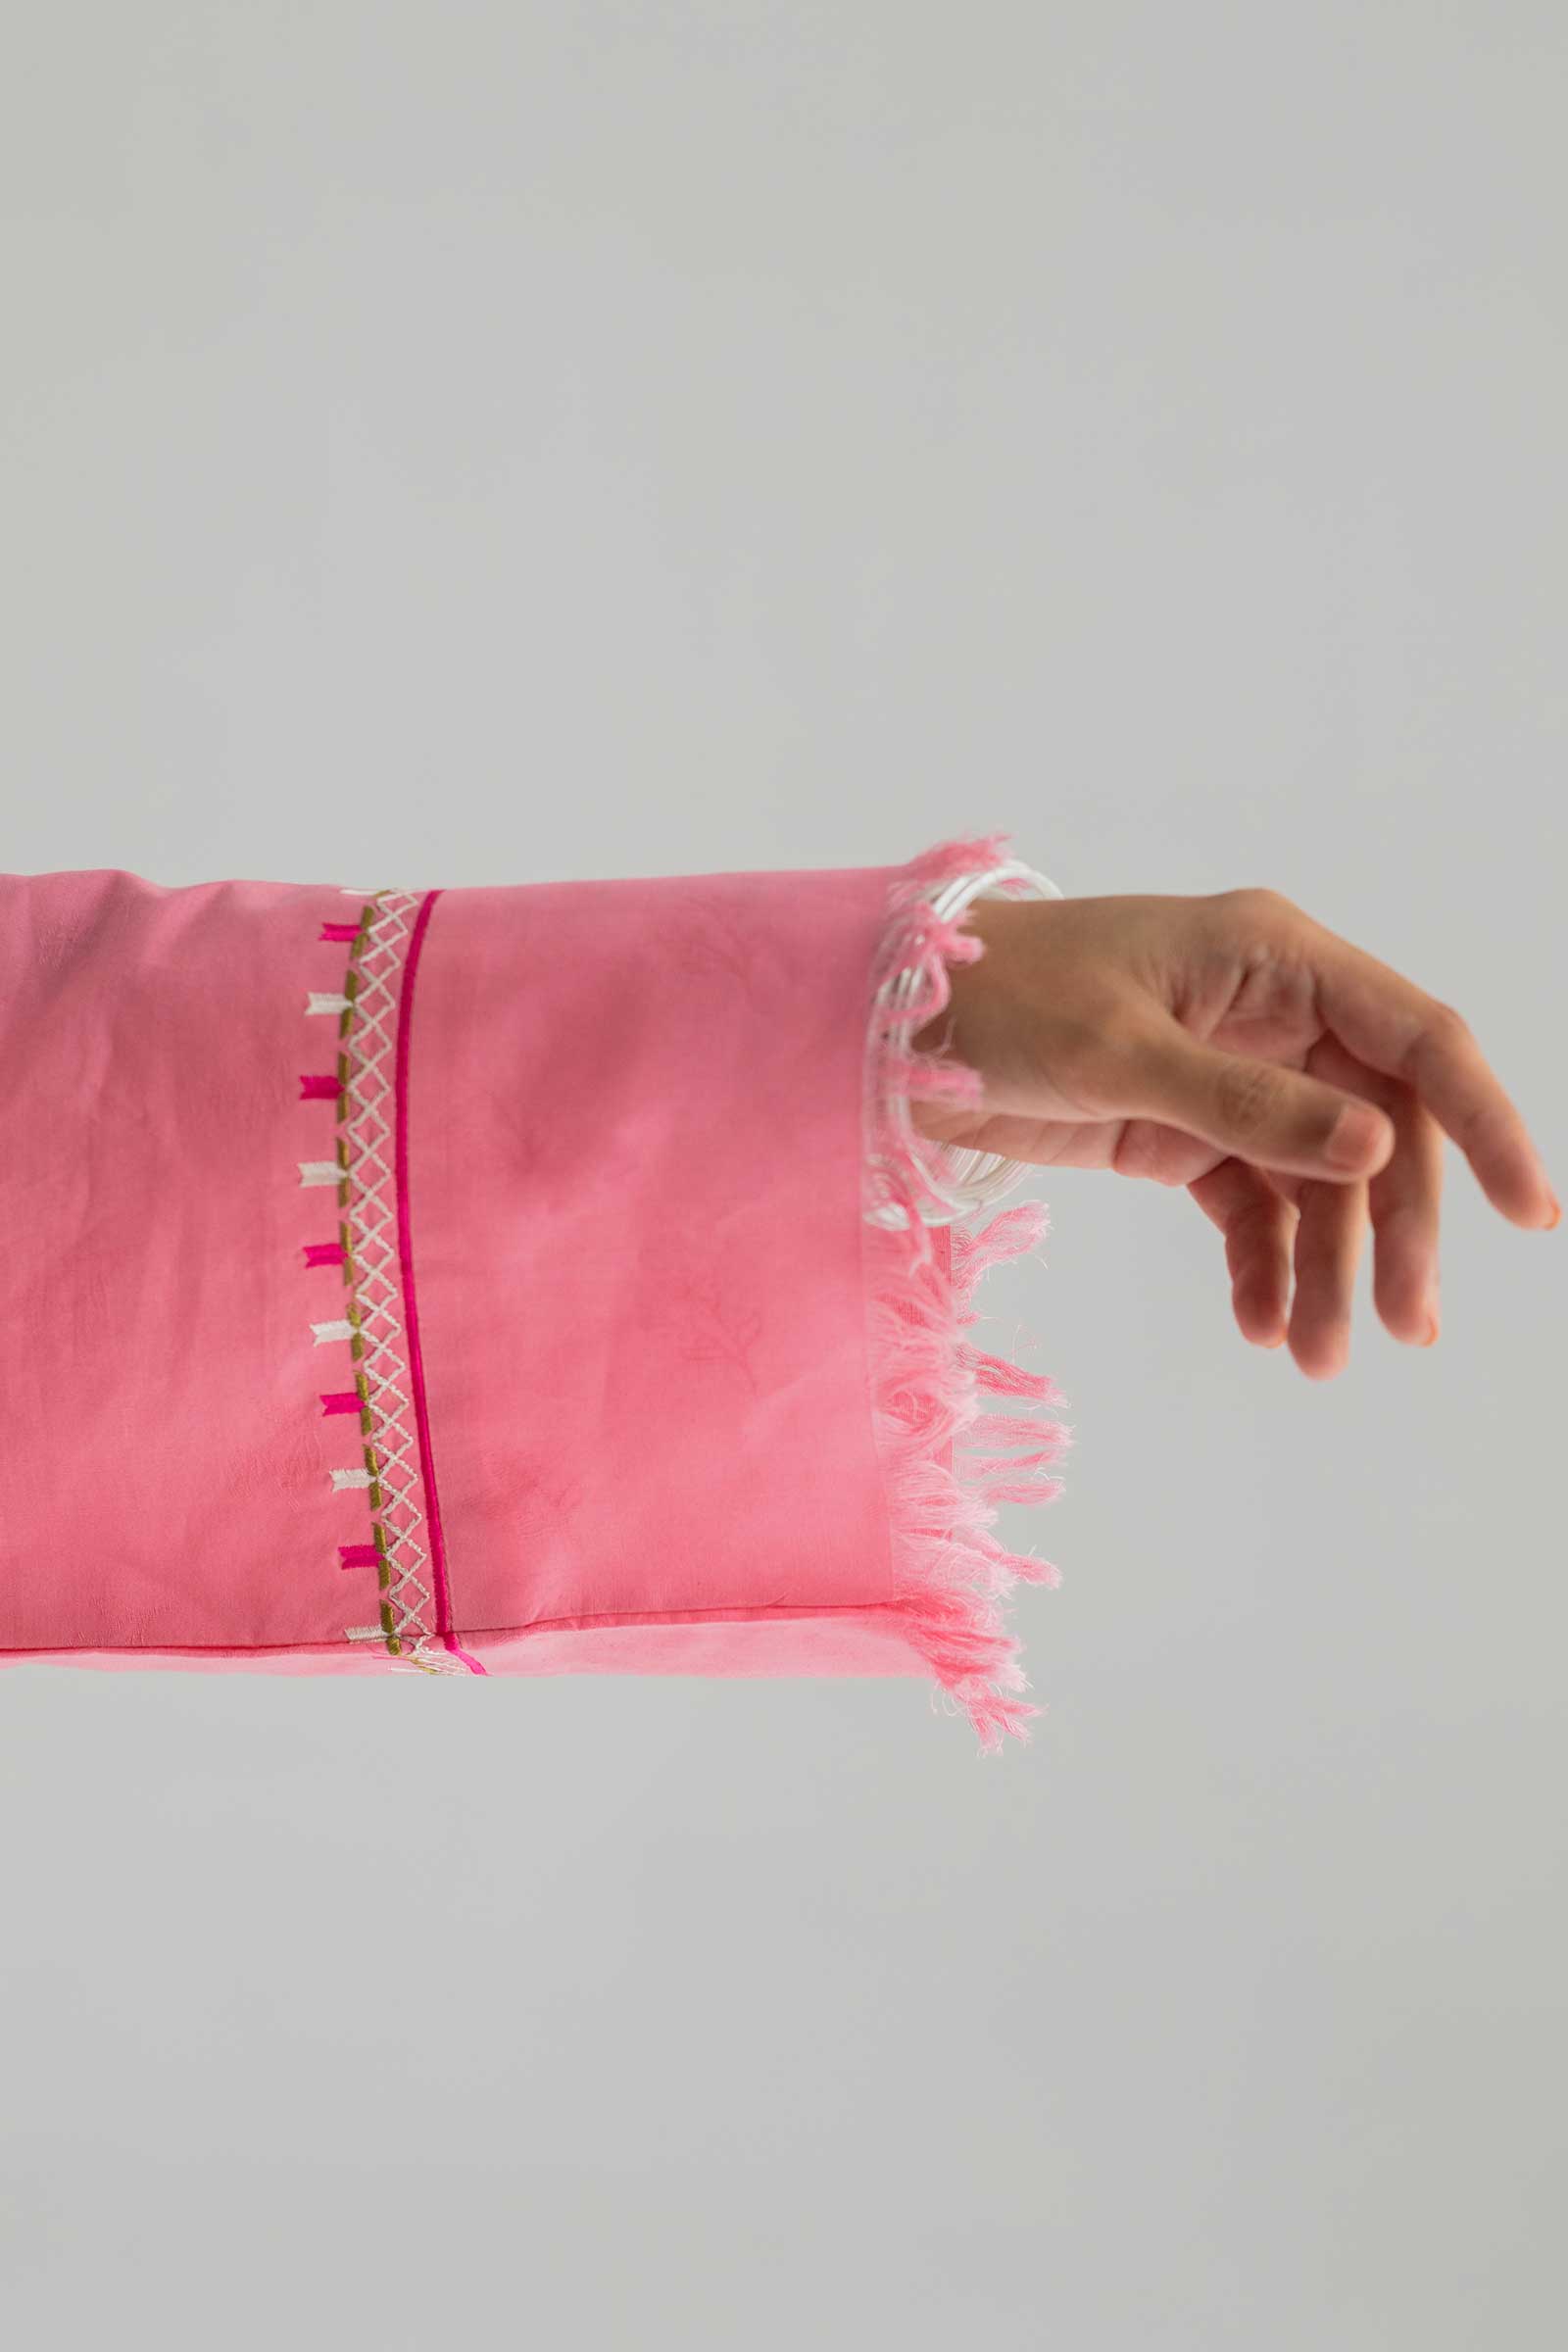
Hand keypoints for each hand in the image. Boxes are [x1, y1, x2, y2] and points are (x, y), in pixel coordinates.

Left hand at [908, 886, 1559, 1379]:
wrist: (893, 1026)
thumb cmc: (1002, 1000)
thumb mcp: (1121, 1052)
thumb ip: (1245, 1103)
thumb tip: (1373, 1145)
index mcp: (1275, 958)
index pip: (1417, 1037)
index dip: (1484, 1121)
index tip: (1528, 1212)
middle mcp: (1270, 1014)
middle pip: (1376, 1127)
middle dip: (1392, 1228)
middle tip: (1401, 1327)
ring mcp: (1231, 1077)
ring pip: (1316, 1182)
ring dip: (1324, 1269)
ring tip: (1312, 1357)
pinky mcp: (1183, 1131)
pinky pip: (1251, 1206)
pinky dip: (1260, 1265)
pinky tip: (1260, 1325)